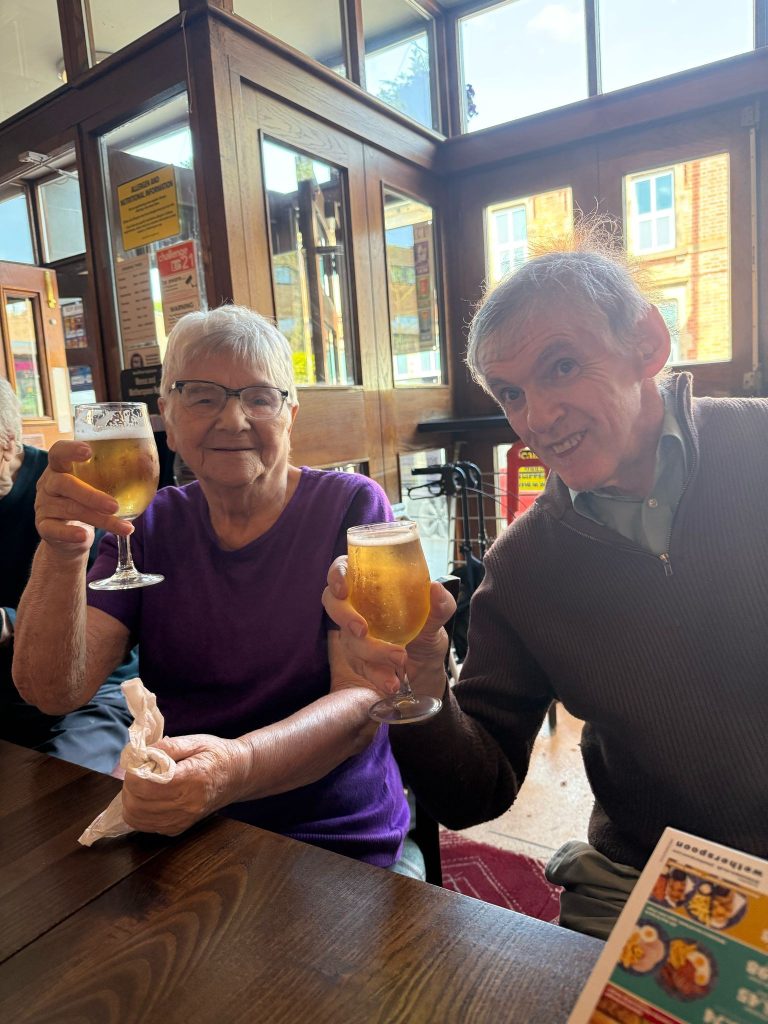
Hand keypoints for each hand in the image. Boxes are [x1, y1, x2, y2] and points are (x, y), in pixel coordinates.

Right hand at [35, 440, 131, 560]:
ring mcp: (43, 506)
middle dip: (91, 495)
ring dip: (100, 520)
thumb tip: (146, 462)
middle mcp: (48, 484)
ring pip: (71, 510)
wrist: (69, 534)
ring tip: (125, 528)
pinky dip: (70, 533)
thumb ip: (112, 474)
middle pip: (64, 484)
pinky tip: (84, 536)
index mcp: (60, 467)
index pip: (58, 452)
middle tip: (114, 506)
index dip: (70, 450)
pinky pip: (55, 530)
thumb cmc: (86, 501)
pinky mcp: (44, 527)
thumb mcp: (95, 485)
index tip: (89, 451)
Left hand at [122, 733, 248, 835]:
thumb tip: (141, 754)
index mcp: (191, 778)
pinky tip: (148, 798)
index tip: (138, 761)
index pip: (146, 785)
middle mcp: (187, 804)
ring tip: (141, 785)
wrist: (238, 775)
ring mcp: (183, 820)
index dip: (133, 772)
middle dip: (129, 786)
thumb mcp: (195, 741)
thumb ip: (167, 747)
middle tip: (137, 772)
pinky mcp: (179, 828)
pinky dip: (138, 813)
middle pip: (137, 803)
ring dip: (130, 800)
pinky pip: (145, 826)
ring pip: (137, 818)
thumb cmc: (216, 754)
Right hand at [322, 556, 455, 699]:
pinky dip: (376, 675)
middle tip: (363, 630)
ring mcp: (353, 634)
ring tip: (399, 659)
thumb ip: (440, 604)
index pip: (342, 569)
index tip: (343, 588)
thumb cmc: (425, 629)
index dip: (336, 575)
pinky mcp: (358, 658)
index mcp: (371, 584)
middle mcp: (357, 606)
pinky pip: (360, 666)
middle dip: (345, 617)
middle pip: (333, 604)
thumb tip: (436, 589)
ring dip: (372, 651)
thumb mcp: (436, 617)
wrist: (427, 664)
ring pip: (348, 639)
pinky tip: (391, 682)